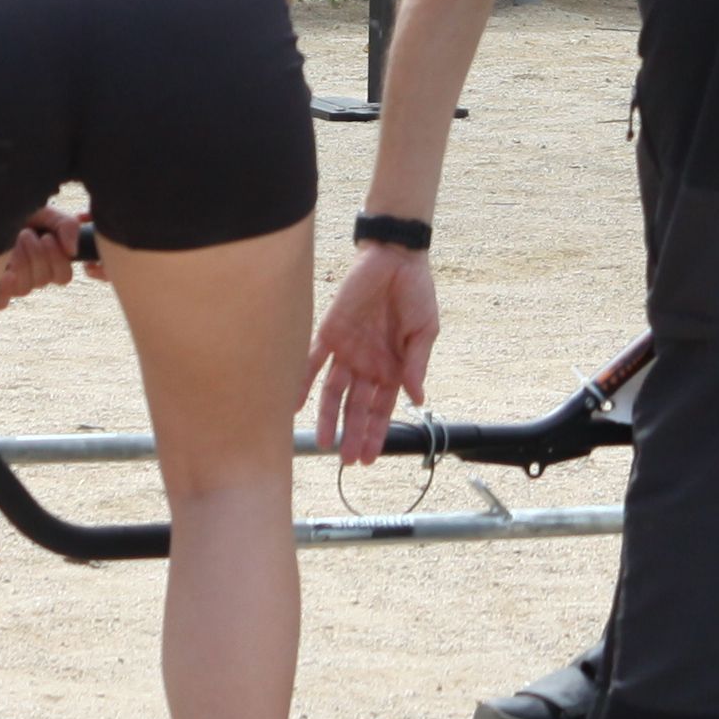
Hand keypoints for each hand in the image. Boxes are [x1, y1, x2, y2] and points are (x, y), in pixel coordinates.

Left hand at [0, 201, 92, 308]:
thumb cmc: (15, 213)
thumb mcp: (45, 213)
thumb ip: (66, 226)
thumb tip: (73, 251)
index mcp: (46, 262)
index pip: (63, 277)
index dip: (58, 260)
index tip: (47, 238)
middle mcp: (29, 277)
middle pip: (43, 281)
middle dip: (35, 255)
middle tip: (25, 235)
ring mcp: (9, 286)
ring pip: (25, 289)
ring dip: (20, 263)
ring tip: (11, 244)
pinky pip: (2, 303)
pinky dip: (6, 289)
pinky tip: (6, 273)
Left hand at [305, 241, 441, 463]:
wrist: (394, 258)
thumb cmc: (416, 293)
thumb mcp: (425, 331)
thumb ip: (417, 364)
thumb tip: (418, 399)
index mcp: (392, 367)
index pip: (381, 409)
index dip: (375, 433)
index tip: (368, 458)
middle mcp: (367, 364)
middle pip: (356, 407)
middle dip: (352, 434)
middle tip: (346, 460)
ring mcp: (346, 350)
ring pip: (333, 392)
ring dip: (328, 417)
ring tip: (324, 443)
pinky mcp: (328, 333)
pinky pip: (311, 362)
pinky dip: (302, 383)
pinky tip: (294, 404)